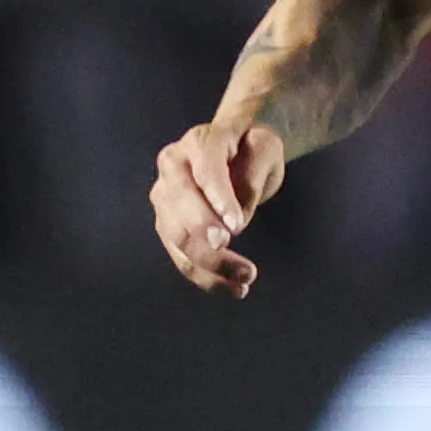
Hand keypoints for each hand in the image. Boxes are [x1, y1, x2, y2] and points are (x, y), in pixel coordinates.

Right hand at [152, 120, 287, 295]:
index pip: (205, 170)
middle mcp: (172, 166)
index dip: (218, 198)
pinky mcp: (167, 224)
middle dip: (203, 232)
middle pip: (180, 203)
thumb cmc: (252, 149)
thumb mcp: (265, 149)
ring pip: (177, 236)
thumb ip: (253, 175)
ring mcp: (165, 196)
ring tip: (246, 278)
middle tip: (231, 251)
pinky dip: (205, 276)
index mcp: (199, 142)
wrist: (236, 151)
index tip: (237, 226)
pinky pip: (180, 256)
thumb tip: (236, 221)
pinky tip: (234, 287)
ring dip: (209, 263)